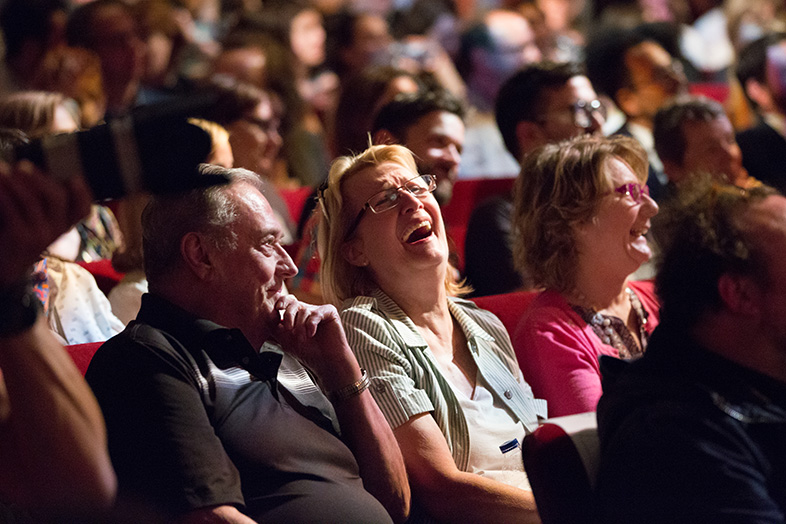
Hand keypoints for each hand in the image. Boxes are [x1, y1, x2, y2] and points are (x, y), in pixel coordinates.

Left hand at [0, 161, 91, 284]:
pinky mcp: (21, 238)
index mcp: (64, 224)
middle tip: (22, 165)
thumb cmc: (19, 235)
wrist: (6, 267)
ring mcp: (41, 235)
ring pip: (32, 201)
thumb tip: (30, 171)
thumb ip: (41, 202)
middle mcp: (57, 230)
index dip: (82, 193)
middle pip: (57, 198)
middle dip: (39, 178)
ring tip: (1, 170)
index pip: (83, 209)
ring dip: (14, 182)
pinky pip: (12, 209)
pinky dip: (3, 194)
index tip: (75, 177)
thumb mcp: (37, 221)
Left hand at [271, 294, 359, 391]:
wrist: (325, 362)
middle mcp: (308, 311)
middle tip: (289, 329)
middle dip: (289, 316)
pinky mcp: (330, 313)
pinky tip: (312, 334)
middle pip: (293, 303)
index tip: (278, 309)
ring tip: (304, 338)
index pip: (287, 301)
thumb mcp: (285, 340)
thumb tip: (266, 317)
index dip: (282, 302)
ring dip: (300, 326)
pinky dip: (311, 324)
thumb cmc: (308, 352)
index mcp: (297, 315)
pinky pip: (316, 313)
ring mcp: (319, 311)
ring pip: (304, 310)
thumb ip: (275, 328)